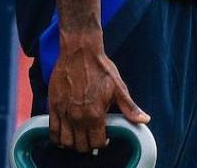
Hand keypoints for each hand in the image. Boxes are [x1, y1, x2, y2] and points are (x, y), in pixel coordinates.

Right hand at [48, 31, 148, 152]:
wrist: (79, 50)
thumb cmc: (99, 67)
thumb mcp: (118, 87)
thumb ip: (129, 107)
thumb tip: (144, 120)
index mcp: (95, 114)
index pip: (98, 143)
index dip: (103, 144)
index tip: (104, 138)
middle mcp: (78, 116)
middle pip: (81, 146)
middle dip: (88, 146)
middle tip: (91, 138)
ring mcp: (64, 112)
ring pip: (66, 142)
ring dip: (72, 144)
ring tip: (78, 137)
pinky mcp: (53, 105)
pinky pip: (52, 130)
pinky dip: (57, 137)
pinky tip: (64, 135)